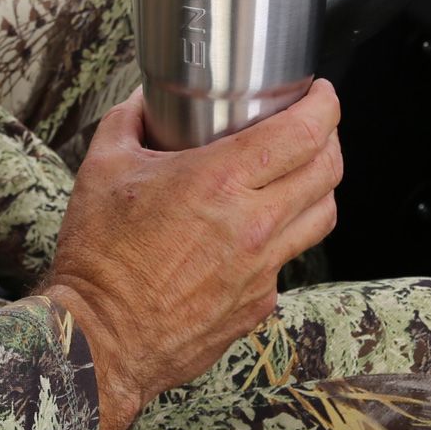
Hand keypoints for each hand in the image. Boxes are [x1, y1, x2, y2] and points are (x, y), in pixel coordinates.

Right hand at [42, 78, 342, 429]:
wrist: (99, 338)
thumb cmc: (99, 255)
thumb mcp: (103, 165)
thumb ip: (128, 118)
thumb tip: (144, 96)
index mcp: (218, 181)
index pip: (302, 134)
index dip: (323, 104)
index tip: (319, 91)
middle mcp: (252, 225)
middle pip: (327, 170)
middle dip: (330, 136)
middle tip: (316, 123)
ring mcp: (261, 270)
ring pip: (322, 215)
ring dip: (320, 184)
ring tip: (302, 169)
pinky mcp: (258, 304)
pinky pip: (288, 257)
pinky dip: (284, 232)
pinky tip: (258, 224)